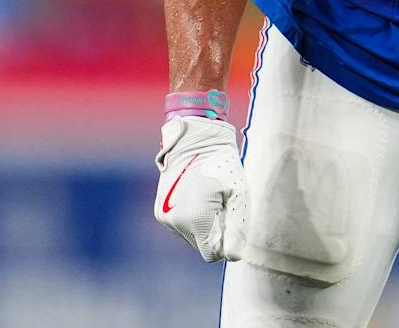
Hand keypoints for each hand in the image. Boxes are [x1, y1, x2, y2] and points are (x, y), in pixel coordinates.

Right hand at [153, 117, 247, 261]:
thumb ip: (237, 229)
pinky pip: (182, 226)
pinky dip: (192, 218)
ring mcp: (165, 217)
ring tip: (209, 197)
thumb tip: (233, 258)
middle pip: (202, 246)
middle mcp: (176, 221)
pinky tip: (197, 196)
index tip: (230, 217)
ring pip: (192, 237)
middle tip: (221, 203)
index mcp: (195, 219)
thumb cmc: (222, 166)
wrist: (195, 141)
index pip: (212, 254)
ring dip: (204, 224)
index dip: (225, 241)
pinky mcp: (160, 212)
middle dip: (215, 231)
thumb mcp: (238, 195)